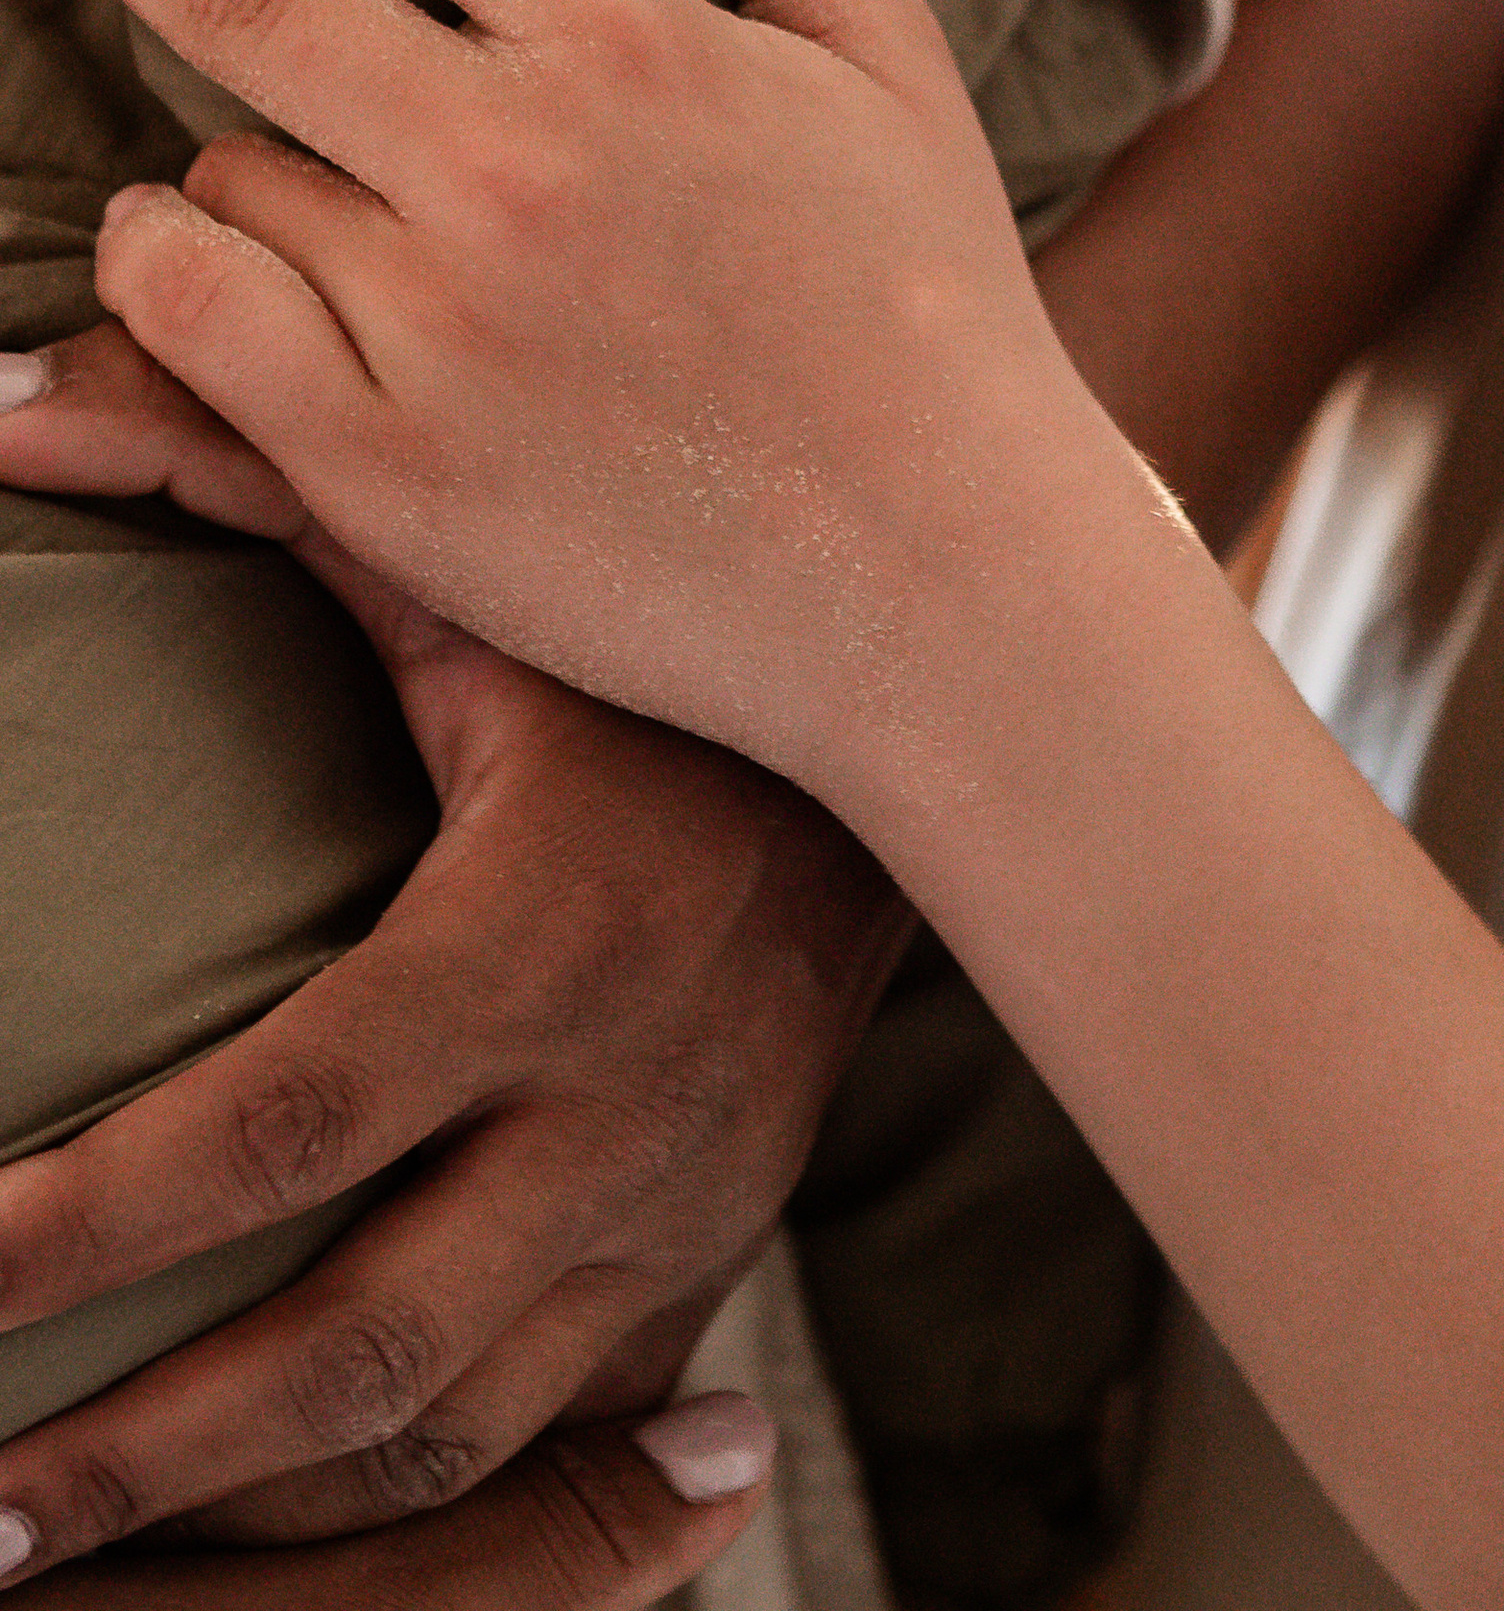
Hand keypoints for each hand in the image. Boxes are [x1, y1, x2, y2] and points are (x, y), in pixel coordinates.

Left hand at [0, 0, 1069, 793]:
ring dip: (210, 138)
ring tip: (250, 154)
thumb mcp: (888, 60)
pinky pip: (196, 316)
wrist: (944, 585)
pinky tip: (190, 252)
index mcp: (637, 41)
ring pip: (223, 166)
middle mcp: (520, 162)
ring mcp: (440, 319)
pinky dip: (167, 265)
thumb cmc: (928, 307)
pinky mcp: (384, 466)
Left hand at [0, 525, 903, 1574]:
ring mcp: (684, 1210)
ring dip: (249, 1521)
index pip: (280, 1123)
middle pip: (354, 1351)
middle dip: (138, 1459)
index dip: (84, 1223)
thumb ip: (226, 469)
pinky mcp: (712, 1263)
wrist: (945, 713)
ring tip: (64, 1545)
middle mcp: (624, 1106)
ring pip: (450, 1440)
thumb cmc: (650, 621)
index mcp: (544, 940)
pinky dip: (401, 1521)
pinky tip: (268, 1537)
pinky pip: (548, 1454)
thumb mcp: (460, 548)